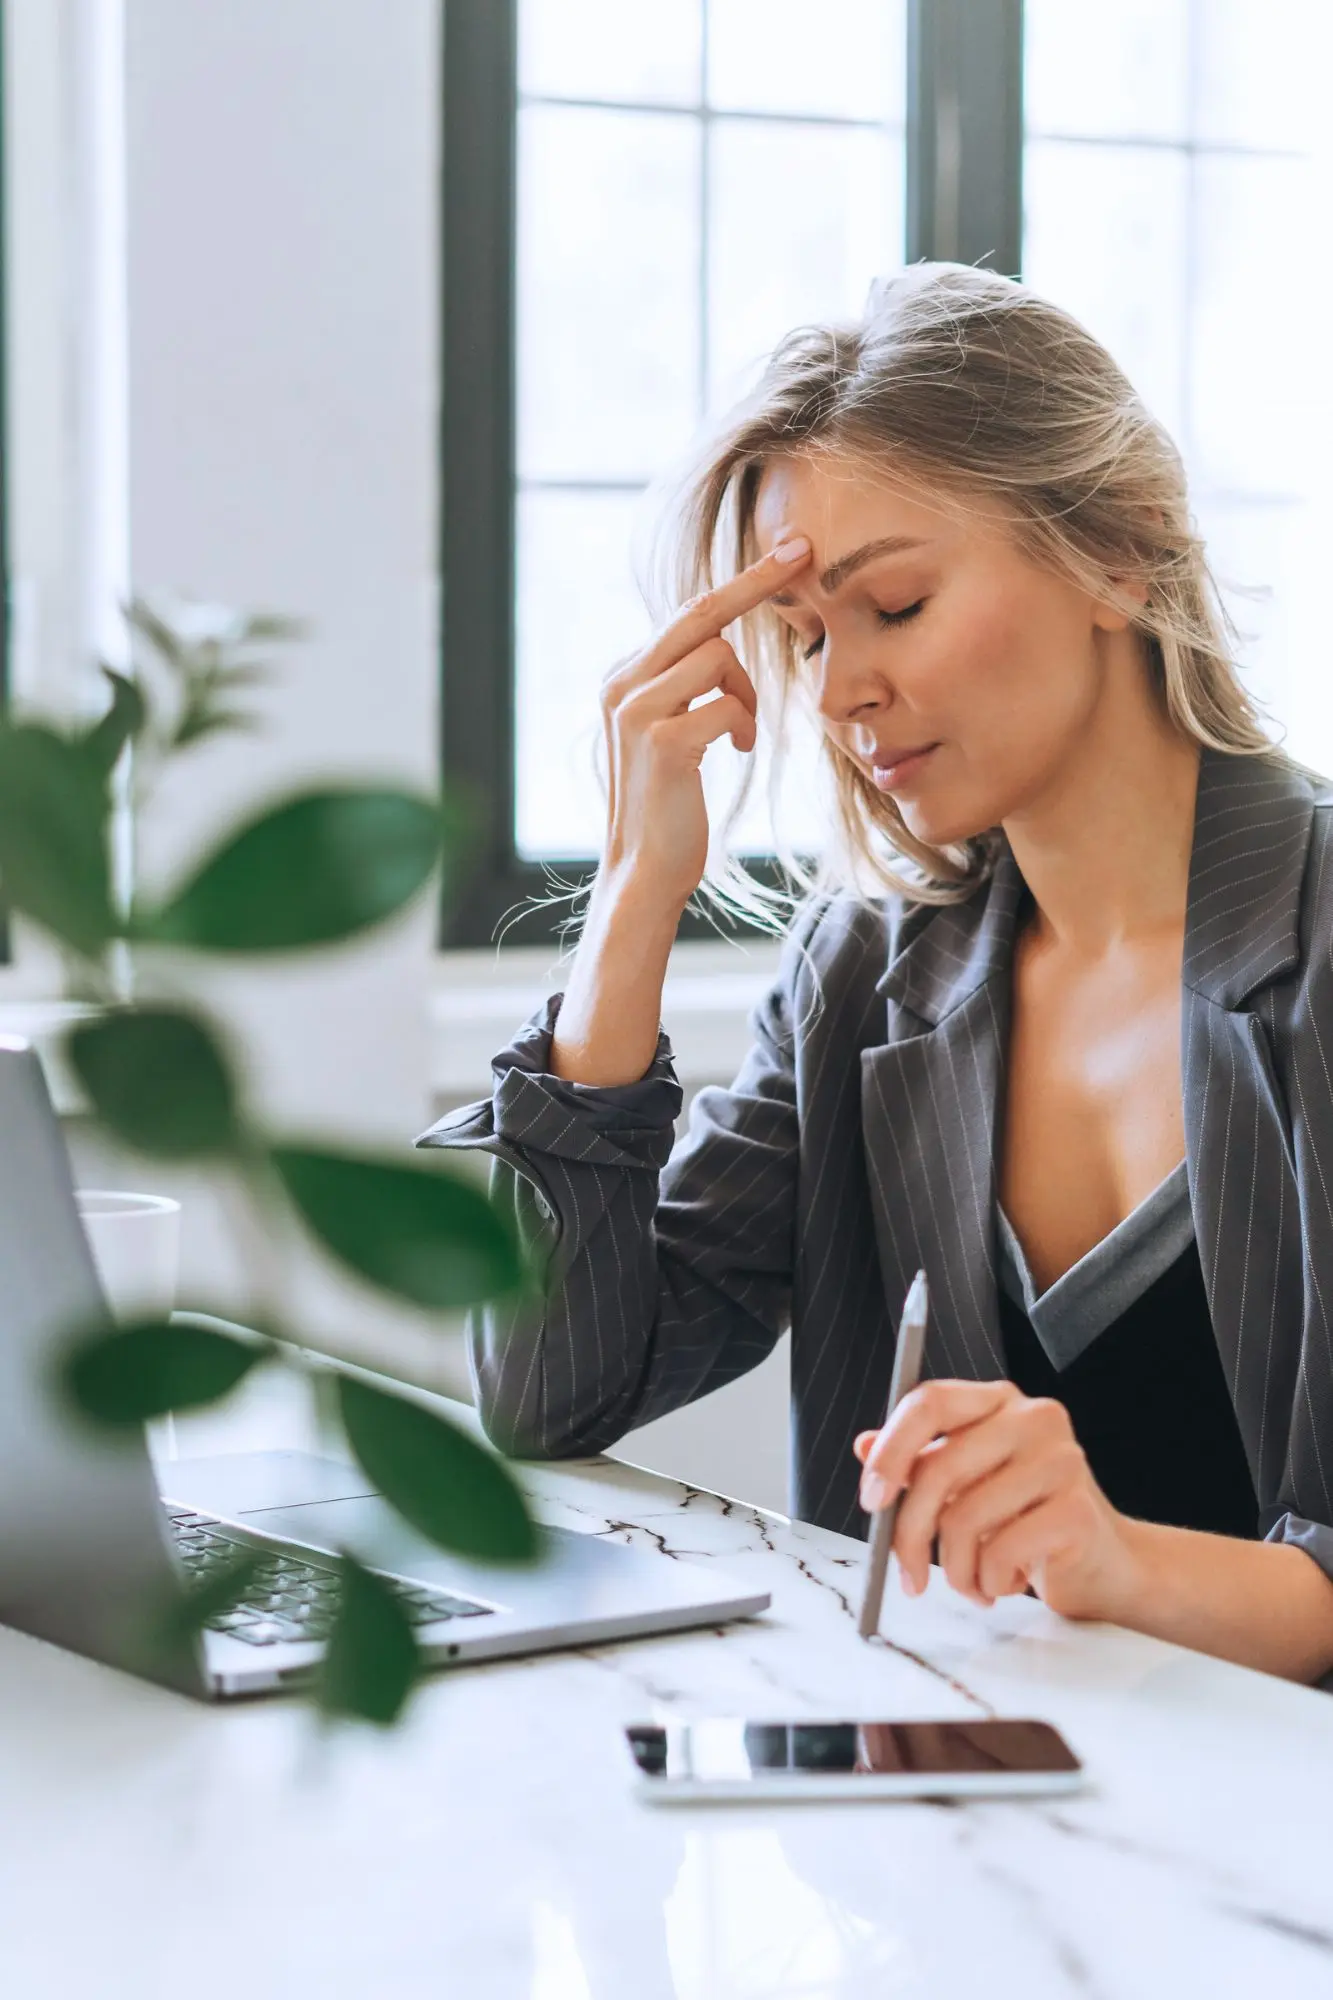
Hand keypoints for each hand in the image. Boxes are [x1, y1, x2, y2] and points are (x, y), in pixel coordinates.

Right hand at [597, 537, 811, 914]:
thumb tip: (717, 645)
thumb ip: (682, 687)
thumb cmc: (669, 806)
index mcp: (624, 678)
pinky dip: (744, 725)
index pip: (686, 616)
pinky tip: (738, 751)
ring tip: (741, 733)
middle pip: (700, 614)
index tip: (787, 552)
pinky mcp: (663, 740)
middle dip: (756, 582)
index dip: (740, 583)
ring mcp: (637, 710)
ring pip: (719, 658)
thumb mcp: (670, 733)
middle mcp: (622, 685)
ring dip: (747, 695)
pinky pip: (728, 705)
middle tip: (801, 553)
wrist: (645, 869)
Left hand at [853, 1380, 1140, 1619]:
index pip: (929, 1402)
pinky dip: (991, 1581)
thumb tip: (865, 1446)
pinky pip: (1001, 1552)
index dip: (892, 1450)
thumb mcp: (968, 1485)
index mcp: (998, 1402)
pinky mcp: (1076, 1509)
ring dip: (956, 1569)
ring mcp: (1060, 1460)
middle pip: (938, 1469)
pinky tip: (1007, 1582)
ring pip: (965, 1518)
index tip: (872, 1498)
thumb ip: (920, 1463)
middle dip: (911, 1533)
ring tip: (973, 1581)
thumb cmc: (1028, 1521)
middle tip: (907, 1573)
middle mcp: (1032, 1418)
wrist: (1105, 1564)